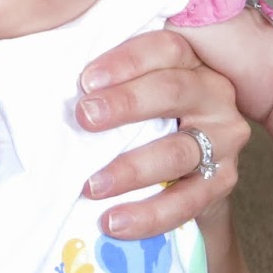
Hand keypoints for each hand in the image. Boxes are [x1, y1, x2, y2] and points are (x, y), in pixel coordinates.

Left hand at [76, 28, 249, 238]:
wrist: (188, 168)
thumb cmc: (145, 115)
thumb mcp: (132, 86)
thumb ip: (106, 80)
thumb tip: (50, 81)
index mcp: (190, 61)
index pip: (164, 49)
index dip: (126, 61)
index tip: (86, 80)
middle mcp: (213, 94)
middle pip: (173, 92)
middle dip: (126, 104)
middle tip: (84, 118)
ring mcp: (222, 140)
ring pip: (178, 151)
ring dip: (131, 169)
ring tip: (91, 185)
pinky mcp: (222, 181)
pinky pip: (187, 202)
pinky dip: (149, 214)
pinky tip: (114, 222)